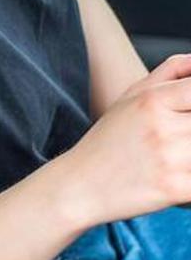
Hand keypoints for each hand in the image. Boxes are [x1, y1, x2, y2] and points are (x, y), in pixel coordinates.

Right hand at [58, 53, 190, 225]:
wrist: (79, 186)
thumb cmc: (108, 140)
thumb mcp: (132, 96)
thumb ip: (172, 71)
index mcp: (154, 100)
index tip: (188, 110)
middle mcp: (162, 126)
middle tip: (183, 132)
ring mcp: (170, 158)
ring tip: (180, 152)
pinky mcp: (174, 188)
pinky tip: (181, 176)